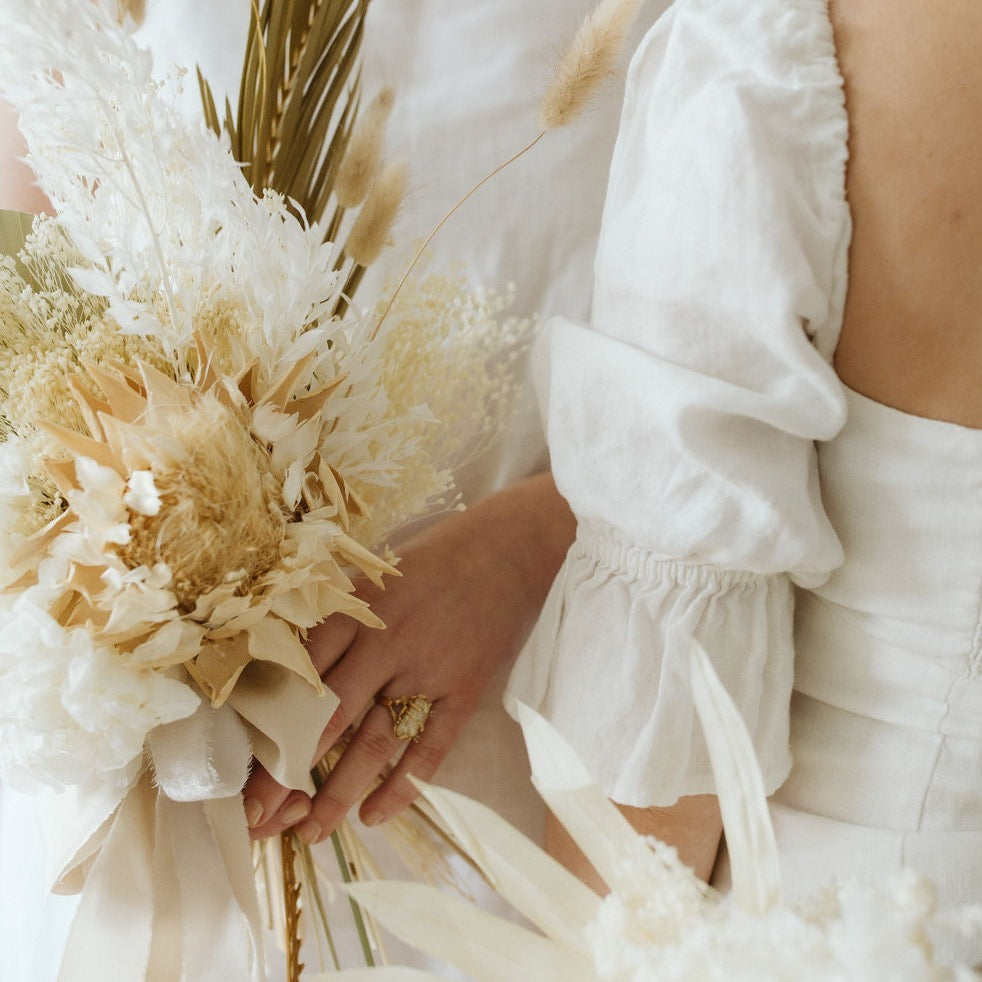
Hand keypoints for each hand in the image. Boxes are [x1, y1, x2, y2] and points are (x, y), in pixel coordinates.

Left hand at [243, 471, 574, 841]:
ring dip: (340, 792)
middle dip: (288, 771)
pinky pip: (429, 749)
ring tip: (312, 831)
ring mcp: (427, 671)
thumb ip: (336, 618)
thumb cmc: (432, 560)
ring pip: (374, 743)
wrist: (507, 550)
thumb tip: (287, 663)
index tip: (243, 758)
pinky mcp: (464, 691)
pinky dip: (402, 786)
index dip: (267, 722)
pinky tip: (374, 816)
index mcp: (356, 611)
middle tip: (260, 817)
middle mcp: (386, 644)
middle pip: (327, 718)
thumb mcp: (375, 575)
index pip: (299, 676)